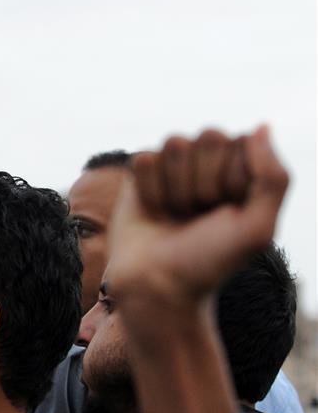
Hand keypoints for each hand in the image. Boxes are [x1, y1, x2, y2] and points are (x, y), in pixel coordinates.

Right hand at [108, 126, 287, 306]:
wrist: (157, 286)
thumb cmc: (210, 262)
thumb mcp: (258, 228)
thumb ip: (273, 177)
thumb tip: (260, 126)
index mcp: (243, 172)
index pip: (243, 142)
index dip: (234, 180)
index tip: (228, 213)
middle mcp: (208, 164)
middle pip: (210, 135)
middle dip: (204, 181)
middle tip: (199, 215)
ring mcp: (173, 167)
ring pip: (175, 143)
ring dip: (175, 187)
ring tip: (176, 215)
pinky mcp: (139, 175)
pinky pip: (145, 158)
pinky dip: (149, 190)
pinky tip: (153, 211)